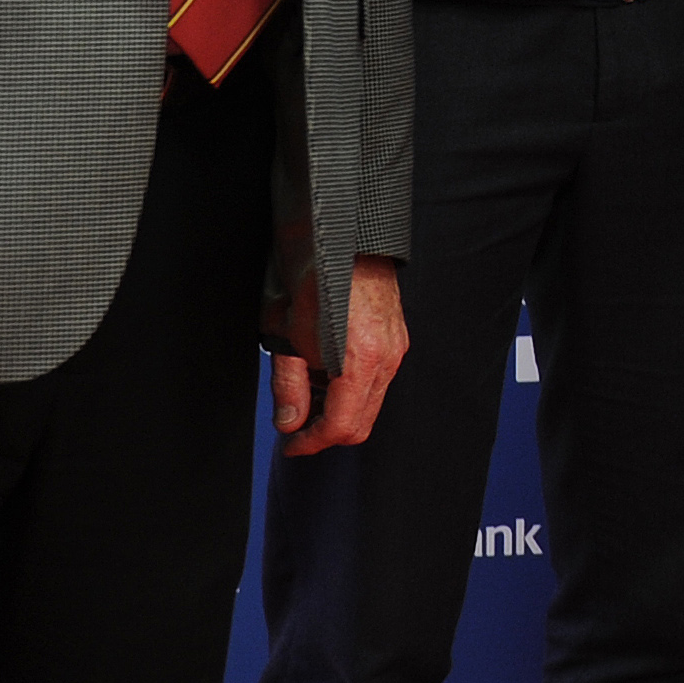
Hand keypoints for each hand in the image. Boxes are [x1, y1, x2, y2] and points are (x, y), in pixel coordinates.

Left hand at [273, 257, 407, 456]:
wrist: (339, 237)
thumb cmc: (310, 281)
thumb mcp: (286, 338)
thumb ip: (289, 387)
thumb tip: (290, 422)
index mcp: (359, 363)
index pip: (342, 427)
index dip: (311, 443)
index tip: (291, 446)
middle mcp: (385, 359)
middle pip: (361, 423)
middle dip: (326, 431)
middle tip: (295, 426)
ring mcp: (396, 348)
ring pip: (370, 402)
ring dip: (338, 408)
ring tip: (305, 387)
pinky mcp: (397, 337)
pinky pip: (377, 379)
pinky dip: (351, 388)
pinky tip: (325, 369)